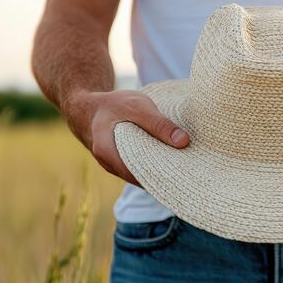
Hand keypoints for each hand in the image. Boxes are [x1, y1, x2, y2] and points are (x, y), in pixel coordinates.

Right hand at [65, 90, 189, 186]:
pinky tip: (172, 162)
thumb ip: (159, 123)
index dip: (163, 176)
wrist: (90, 107)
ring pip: (141, 175)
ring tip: (186, 170)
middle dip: (165, 176)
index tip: (185, 174)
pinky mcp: (121, 164)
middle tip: (191, 175)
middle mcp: (109, 165)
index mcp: (108, 152)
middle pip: (142, 177)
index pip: (139, 174)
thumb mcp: (137, 107)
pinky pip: (139, 169)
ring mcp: (115, 167)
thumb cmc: (113, 104)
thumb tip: (184, 142)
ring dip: (160, 171)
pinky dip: (154, 166)